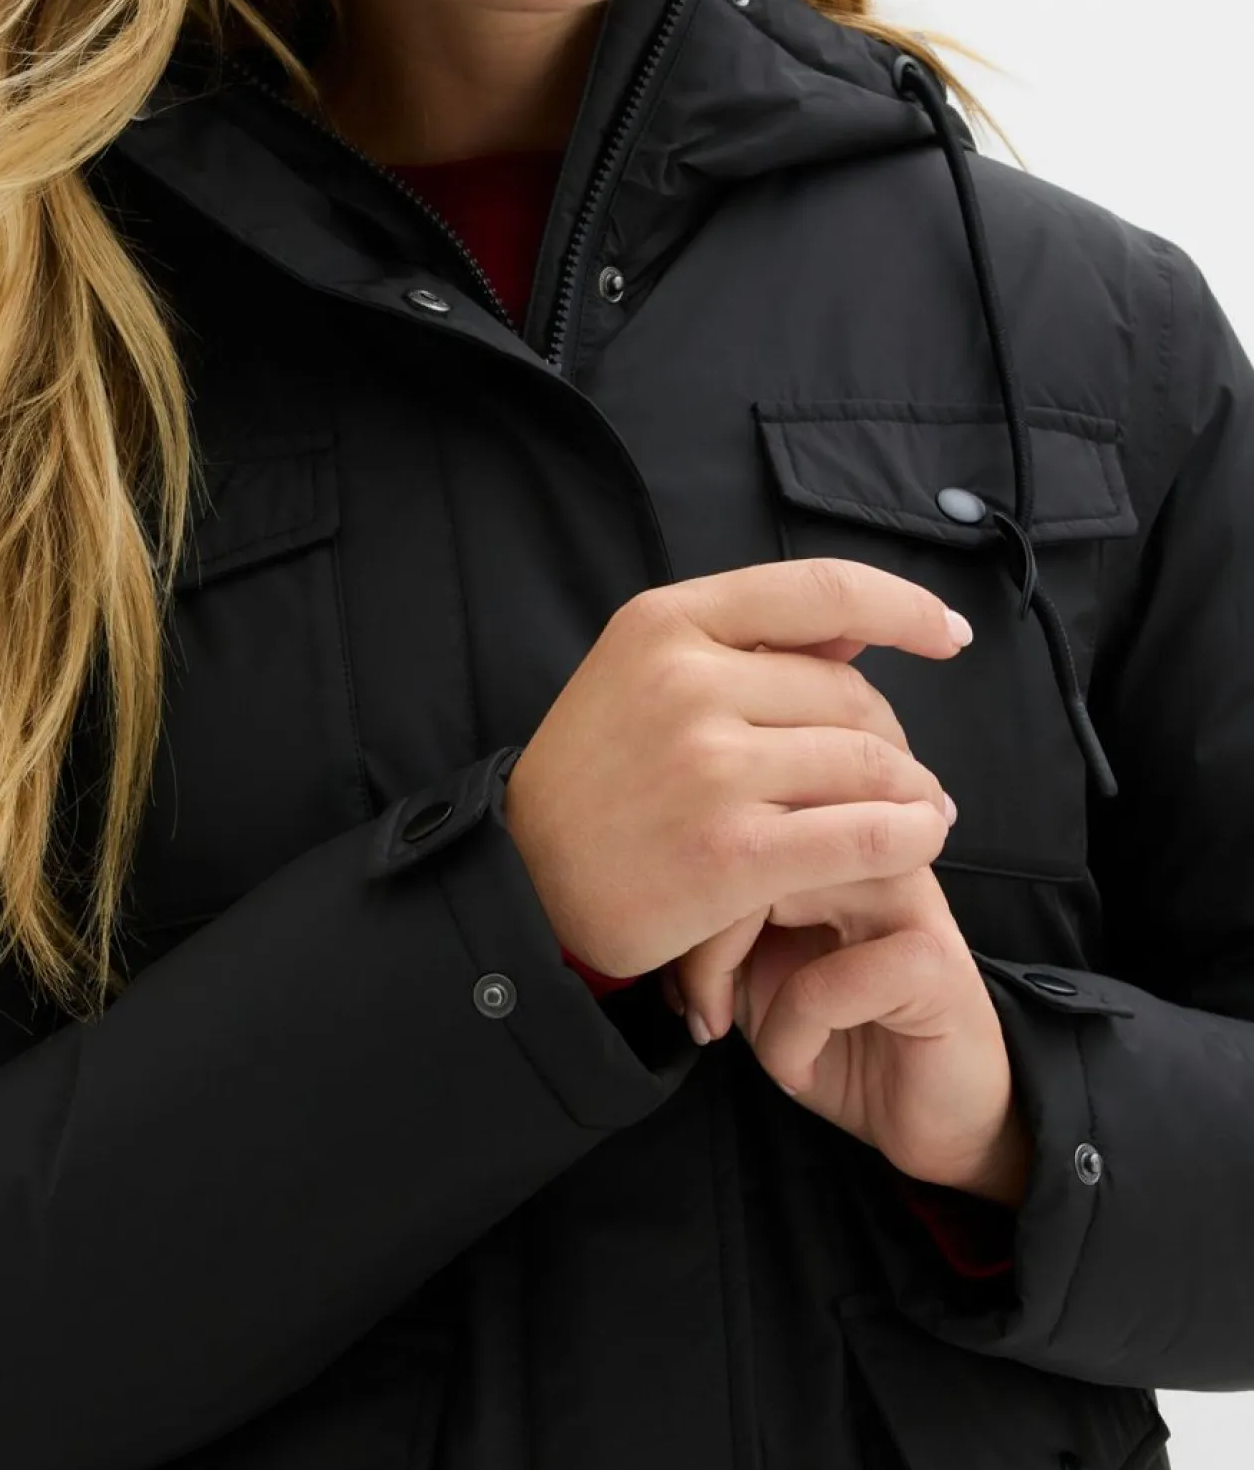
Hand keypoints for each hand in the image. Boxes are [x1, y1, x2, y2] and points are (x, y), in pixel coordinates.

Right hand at [502, 558, 965, 981]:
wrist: (523, 879)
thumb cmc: (596, 777)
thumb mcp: (644, 675)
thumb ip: (750, 644)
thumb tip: (866, 619)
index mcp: (667, 623)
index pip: (820, 590)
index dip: (903, 605)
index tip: (948, 632)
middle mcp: (687, 681)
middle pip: (851, 692)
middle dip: (893, 737)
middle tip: (900, 777)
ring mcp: (709, 767)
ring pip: (867, 763)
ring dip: (913, 793)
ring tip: (920, 814)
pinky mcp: (731, 852)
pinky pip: (862, 834)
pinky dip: (909, 837)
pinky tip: (918, 843)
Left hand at [663, 863, 1032, 1208]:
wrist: (932, 1115)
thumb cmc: (840, 1039)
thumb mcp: (752, 975)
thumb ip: (717, 924)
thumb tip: (657, 908)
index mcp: (831, 835)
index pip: (737, 814)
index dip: (682, 886)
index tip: (662, 965)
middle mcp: (872, 847)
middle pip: (752, 839)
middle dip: (696, 930)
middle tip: (689, 1003)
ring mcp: (909, 896)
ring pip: (779, 891)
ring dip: (730, 976)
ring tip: (728, 1030)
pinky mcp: (934, 961)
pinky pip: (824, 984)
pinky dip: (788, 1040)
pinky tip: (796, 1071)